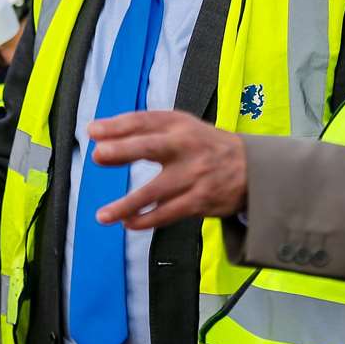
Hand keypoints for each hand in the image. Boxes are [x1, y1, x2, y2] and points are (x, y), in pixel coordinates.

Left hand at [87, 110, 247, 230]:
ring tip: (103, 215)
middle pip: (151, 147)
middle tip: (98, 155)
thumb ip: (142, 131)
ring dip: (127, 204)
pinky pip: (168, 213)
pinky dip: (146, 220)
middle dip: (124, 150)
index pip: (144, 120)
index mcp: (178, 124)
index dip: (117, 125)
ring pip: (155, 191)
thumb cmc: (204, 146)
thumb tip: (98, 137)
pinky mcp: (199, 200)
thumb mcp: (180, 128)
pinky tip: (128, 223)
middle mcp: (186, 146)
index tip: (93, 131)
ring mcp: (193, 175)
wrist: (252, 168)